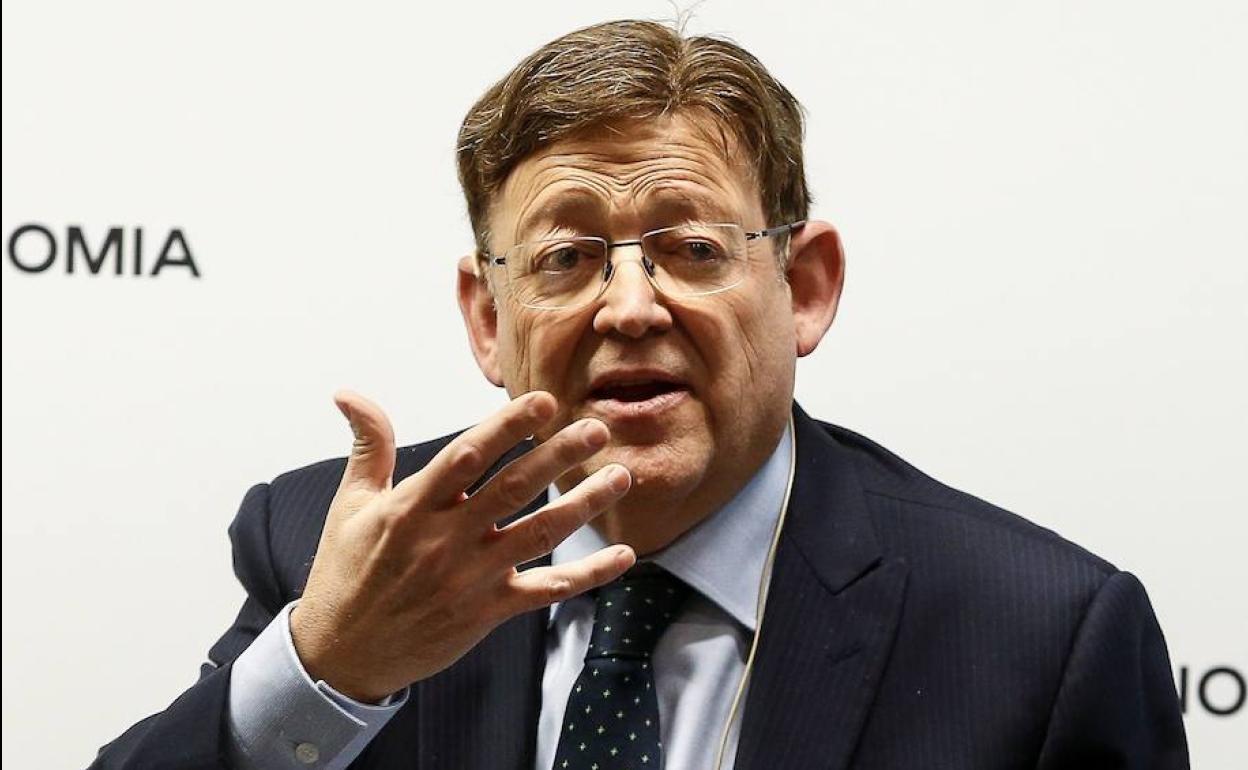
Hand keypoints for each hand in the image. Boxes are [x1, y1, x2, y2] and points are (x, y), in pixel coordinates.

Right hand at [289, 390, 634, 701]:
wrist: (343, 653)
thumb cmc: (348, 572)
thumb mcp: (351, 504)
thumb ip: (369, 446)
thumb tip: (349, 393)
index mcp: (412, 507)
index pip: (467, 456)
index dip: (508, 428)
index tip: (544, 402)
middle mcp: (446, 540)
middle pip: (512, 488)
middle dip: (559, 456)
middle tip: (597, 428)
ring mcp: (471, 577)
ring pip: (539, 534)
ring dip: (583, 505)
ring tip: (620, 477)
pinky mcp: (487, 611)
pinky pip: (546, 591)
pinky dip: (587, 576)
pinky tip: (624, 556)